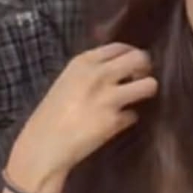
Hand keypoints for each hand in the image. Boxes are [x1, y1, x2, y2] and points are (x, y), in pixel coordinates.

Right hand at [7, 43, 156, 192]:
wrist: (42, 145)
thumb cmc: (52, 113)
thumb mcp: (68, 80)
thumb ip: (92, 70)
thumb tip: (121, 67)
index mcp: (84, 61)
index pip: (121, 47)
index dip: (131, 54)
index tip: (132, 65)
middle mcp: (99, 74)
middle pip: (140, 58)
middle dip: (145, 68)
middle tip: (140, 79)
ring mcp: (109, 97)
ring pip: (149, 85)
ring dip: (146, 91)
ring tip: (137, 99)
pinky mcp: (115, 121)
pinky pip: (135, 114)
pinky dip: (128, 119)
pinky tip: (116, 123)